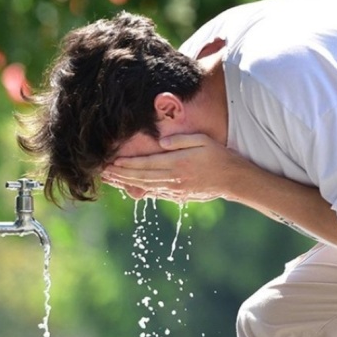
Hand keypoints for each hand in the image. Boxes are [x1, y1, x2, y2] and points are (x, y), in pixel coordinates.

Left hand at [102, 133, 252, 202]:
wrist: (233, 180)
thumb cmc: (218, 156)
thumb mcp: (202, 140)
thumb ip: (181, 140)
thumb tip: (161, 142)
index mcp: (178, 163)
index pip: (146, 164)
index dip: (127, 164)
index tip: (112, 162)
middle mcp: (174, 178)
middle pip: (141, 176)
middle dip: (120, 174)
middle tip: (103, 172)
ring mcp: (175, 189)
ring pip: (145, 186)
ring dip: (125, 183)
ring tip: (110, 179)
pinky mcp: (178, 195)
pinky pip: (154, 193)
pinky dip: (139, 190)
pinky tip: (128, 187)